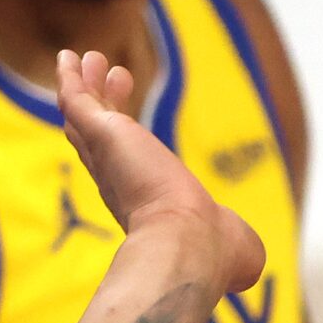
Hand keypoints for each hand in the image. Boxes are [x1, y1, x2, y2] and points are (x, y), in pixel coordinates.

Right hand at [56, 49, 263, 293]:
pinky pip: (77, 100)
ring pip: (86, 115)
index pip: (129, 173)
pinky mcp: (102, 134)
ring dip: (88, 87)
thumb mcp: (234, 245)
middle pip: (102, 140)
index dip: (129, 147)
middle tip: (116, 78)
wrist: (189, 243)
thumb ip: (237, 245)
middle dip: (106, 110)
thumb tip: (251, 265)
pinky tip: (71, 57)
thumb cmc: (215, 253)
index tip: (137, 123)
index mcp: (144, 209)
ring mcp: (106, 157)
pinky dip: (71, 79)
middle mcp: (118, 183)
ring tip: (94, 59)